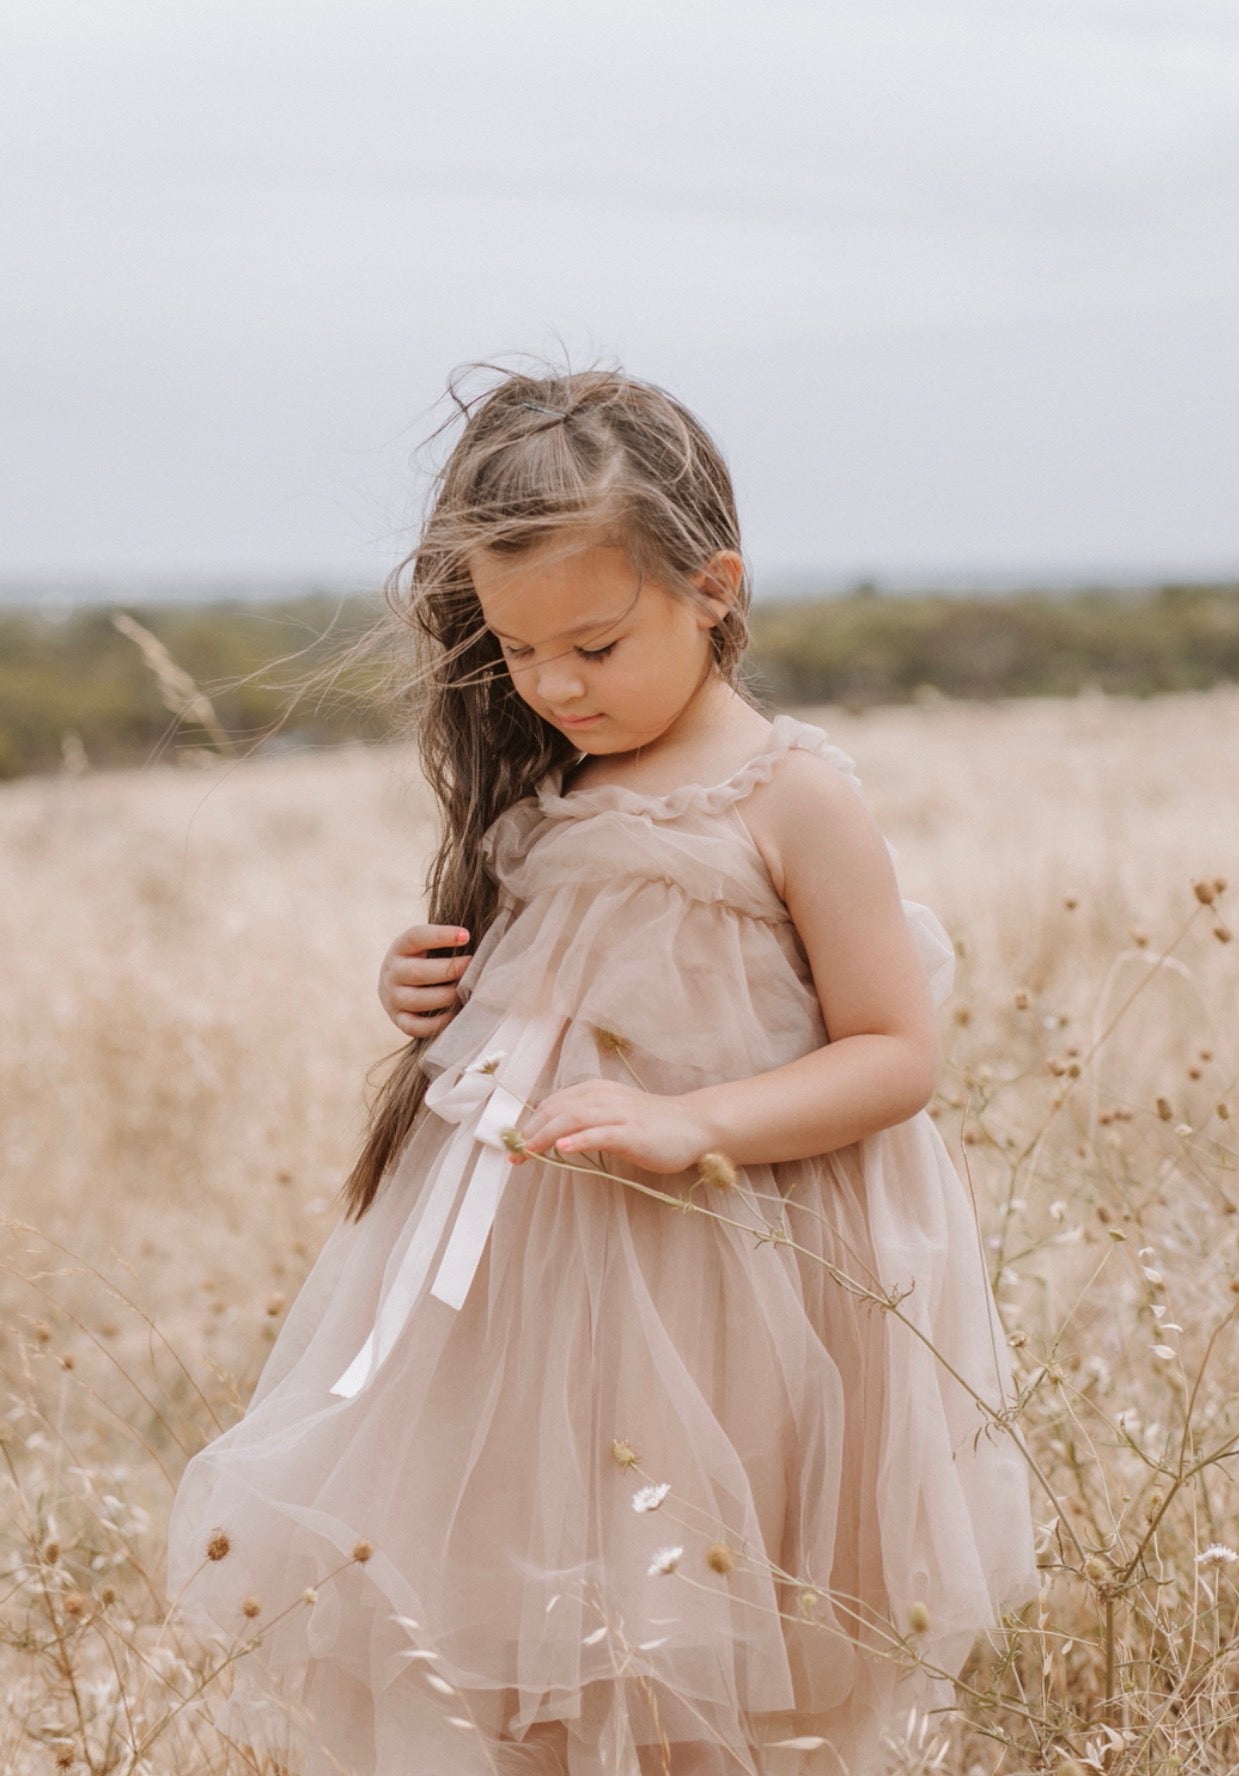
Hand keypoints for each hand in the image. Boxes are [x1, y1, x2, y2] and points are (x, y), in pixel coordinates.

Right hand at [378, 923, 471, 1036]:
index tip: (466, 936)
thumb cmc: (425, 960)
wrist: (397, 985)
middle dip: (449, 970)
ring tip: (466, 991)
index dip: (441, 935)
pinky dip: (436, 1023)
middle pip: (417, 972)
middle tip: (472, 966)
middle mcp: (392, 972)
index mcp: (400, 948)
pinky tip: (454, 1014)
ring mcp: (392, 998)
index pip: (416, 937)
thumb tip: (479, 945)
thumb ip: (446, 943)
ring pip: (416, 1000)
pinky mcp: (398, 1019)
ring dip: (445, 996)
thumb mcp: (427, 946)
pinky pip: (414, 1026)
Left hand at [507, 1079, 713, 1176]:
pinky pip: (600, 1134)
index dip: (530, 1121)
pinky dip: (578, 1140)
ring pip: (572, 1119)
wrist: (692, 1125)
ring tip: (528, 1152)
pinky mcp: (632, 1133)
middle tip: (513, 1153)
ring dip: (545, 1135)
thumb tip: (553, 1135)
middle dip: (530, 1131)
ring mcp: (618, 1114)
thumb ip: (587, 1119)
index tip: (514, 1143)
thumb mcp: (614, 1115)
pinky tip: (562, 1149)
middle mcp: (603, 1097)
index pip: (553, 1103)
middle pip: (556, 1109)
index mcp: (596, 1091)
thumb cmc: (652, 1124)